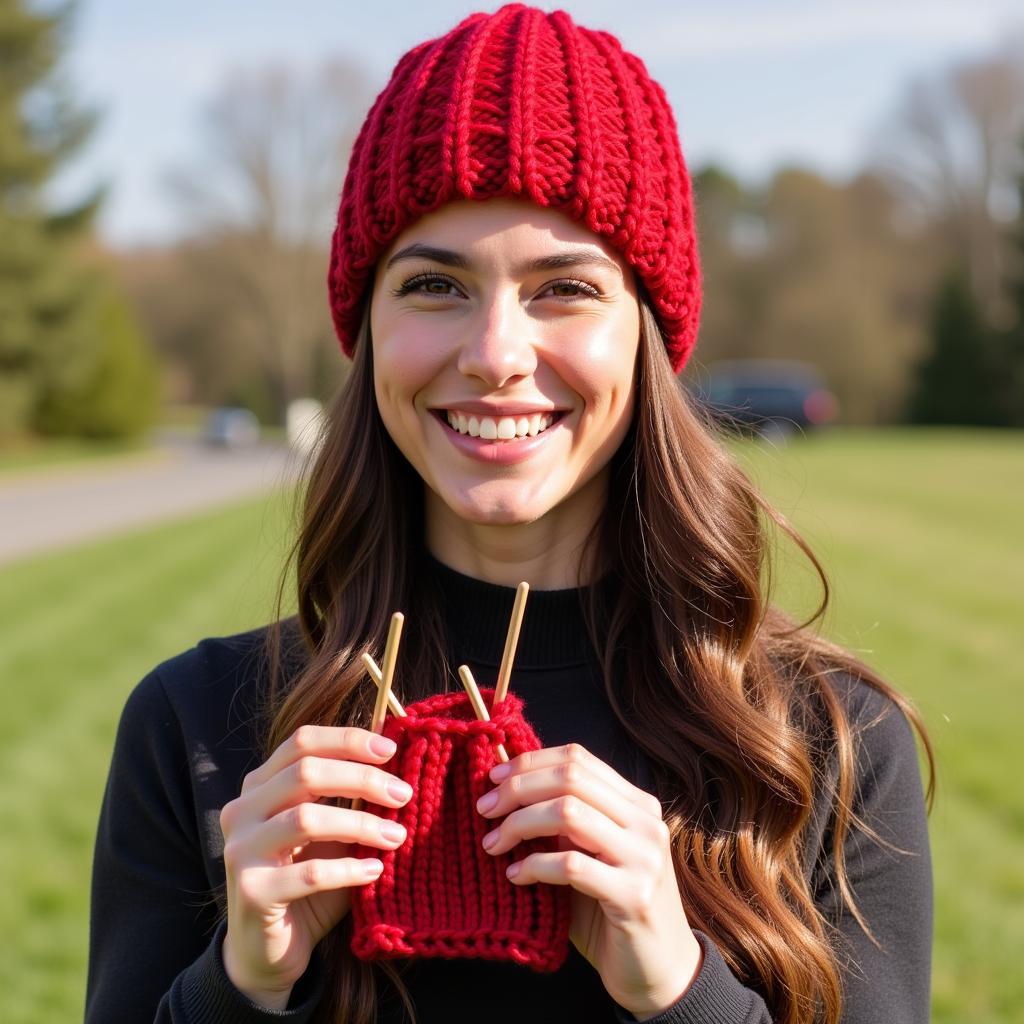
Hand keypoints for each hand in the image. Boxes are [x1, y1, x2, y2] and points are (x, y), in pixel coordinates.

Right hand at [217, 725, 412, 1008]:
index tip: (390, 750)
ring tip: (397, 836)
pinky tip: (375, 870)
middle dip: (362, 779)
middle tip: (403, 793)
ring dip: (361, 824)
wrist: (267, 950)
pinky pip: (311, 873)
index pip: (301, 743)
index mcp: (259, 786)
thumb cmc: (307, 882)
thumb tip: (398, 768)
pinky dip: (350, 869)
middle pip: (305, 773)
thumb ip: (351, 801)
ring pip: (306, 818)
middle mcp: (242, 810)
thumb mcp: (331, 834)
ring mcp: (241, 850)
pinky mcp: (252, 892)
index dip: (346, 740)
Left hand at [476, 743, 701, 1018]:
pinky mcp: (635, 896)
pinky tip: (515, 876)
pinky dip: (534, 866)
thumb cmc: (608, 910)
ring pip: (568, 813)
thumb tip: (503, 784)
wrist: (658, 972)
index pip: (578, 758)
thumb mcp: (586, 854)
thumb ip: (559, 822)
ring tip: (493, 843)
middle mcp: (645, 822)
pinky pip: (571, 866)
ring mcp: (644, 858)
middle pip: (570, 778)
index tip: (492, 777)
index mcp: (637, 804)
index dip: (530, 761)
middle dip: (518, 788)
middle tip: (484, 809)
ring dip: (520, 824)